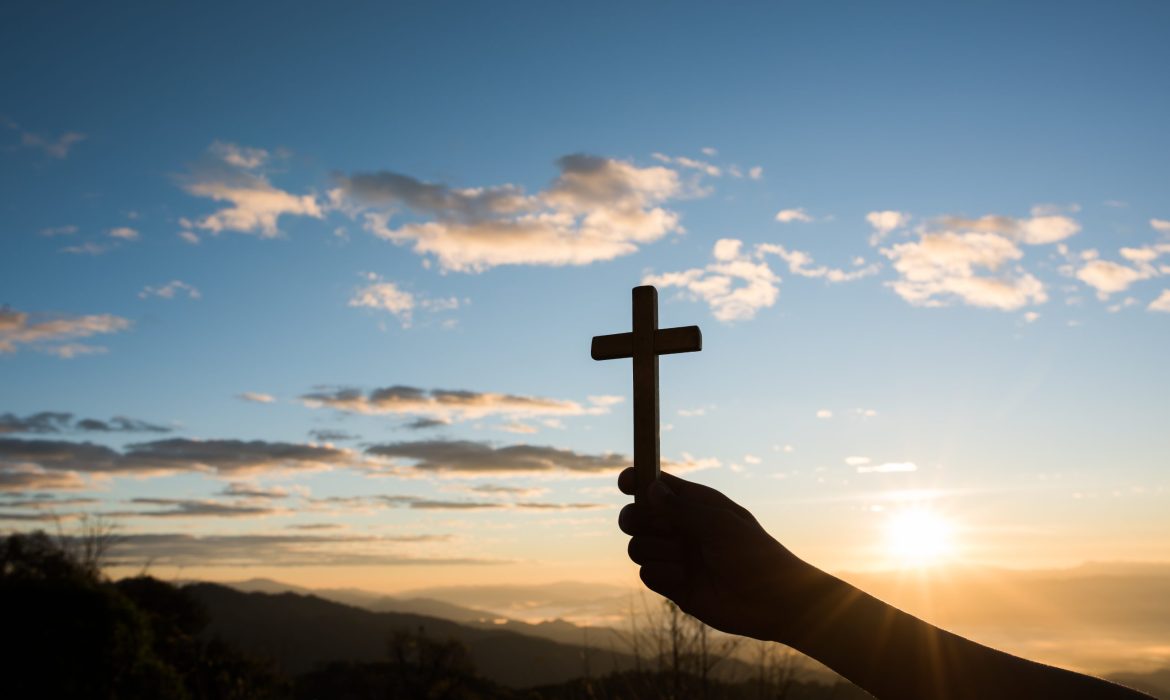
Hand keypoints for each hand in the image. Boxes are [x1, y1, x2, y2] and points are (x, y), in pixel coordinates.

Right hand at [617, 468, 818, 640]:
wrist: (771, 601)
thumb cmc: (754, 554)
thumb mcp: (719, 524)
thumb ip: (681, 508)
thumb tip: (649, 489)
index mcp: (694, 504)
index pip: (655, 486)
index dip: (636, 481)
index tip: (626, 484)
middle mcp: (680, 528)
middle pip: (635, 516)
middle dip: (636, 519)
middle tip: (658, 526)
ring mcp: (674, 556)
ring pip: (637, 546)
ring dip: (656, 550)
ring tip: (686, 559)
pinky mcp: (672, 585)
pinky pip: (646, 574)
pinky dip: (662, 574)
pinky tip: (686, 578)